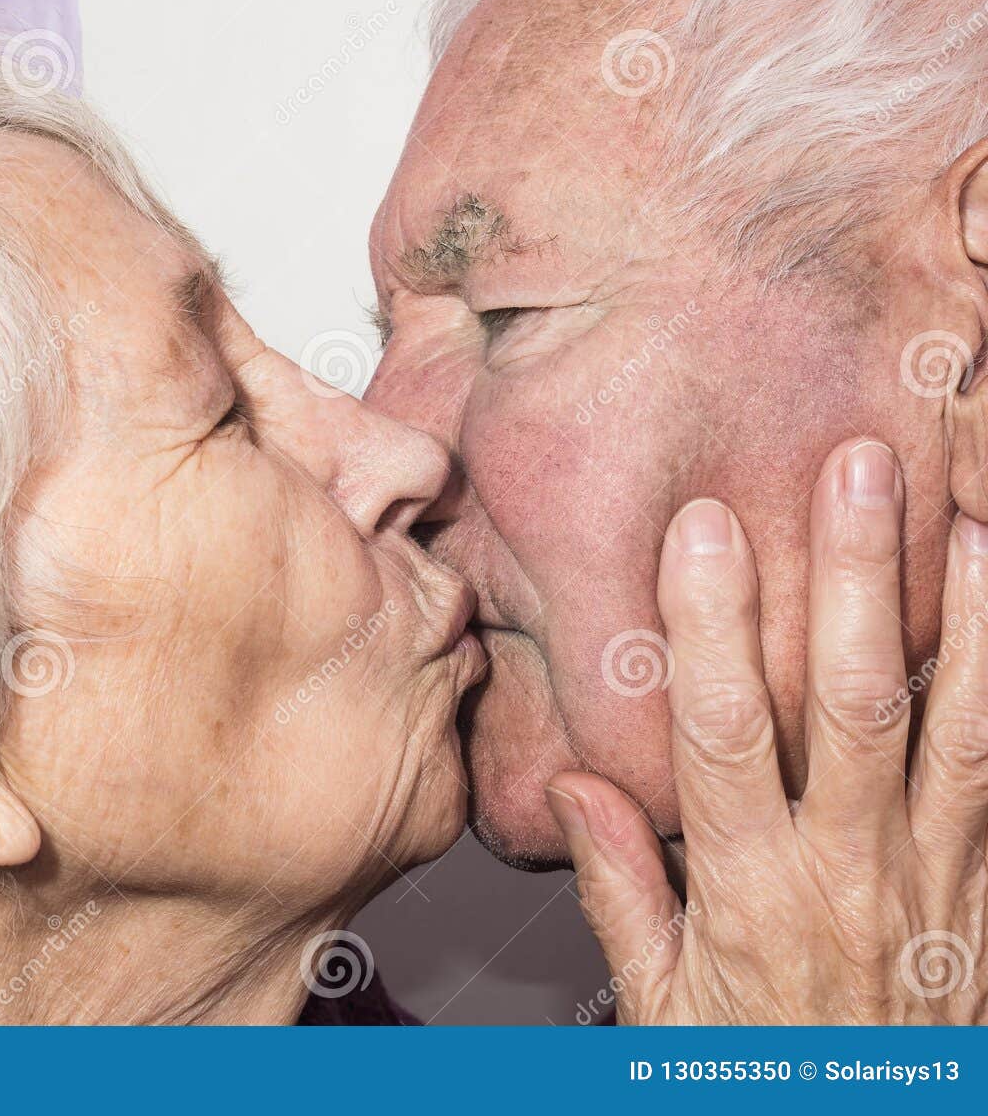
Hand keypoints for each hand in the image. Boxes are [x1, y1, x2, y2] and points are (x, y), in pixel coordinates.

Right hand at [547, 439, 987, 1023]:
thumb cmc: (765, 1075)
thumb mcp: (665, 1005)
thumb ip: (623, 889)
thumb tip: (579, 790)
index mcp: (753, 893)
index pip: (726, 734)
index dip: (712, 627)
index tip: (703, 534)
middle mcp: (852, 872)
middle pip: (856, 705)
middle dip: (854, 579)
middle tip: (857, 470)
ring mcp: (935, 877)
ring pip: (959, 729)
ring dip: (966, 617)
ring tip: (967, 517)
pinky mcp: (987, 888)